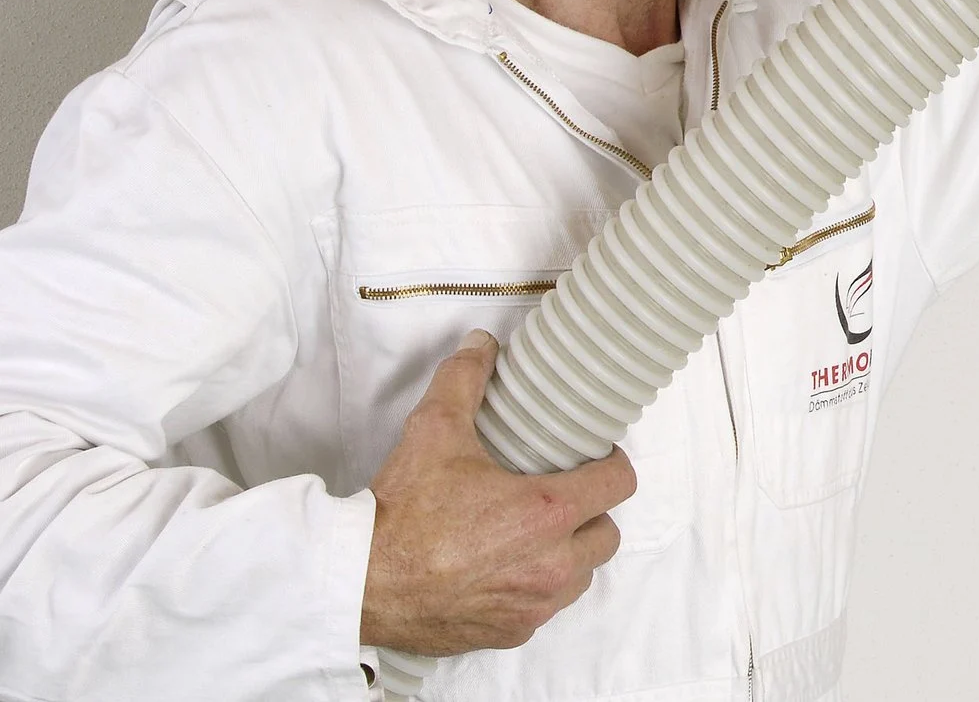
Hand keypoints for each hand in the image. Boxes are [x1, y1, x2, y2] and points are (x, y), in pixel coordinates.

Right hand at [359, 331, 635, 655]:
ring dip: (569, 553)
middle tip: (559, 496)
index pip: (620, 483)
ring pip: (582, 575)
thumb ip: (464, 380)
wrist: (358, 583)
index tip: (591, 459)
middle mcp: (551, 563)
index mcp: (547, 511)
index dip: (610, 464)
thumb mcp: (433, 432)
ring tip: (535, 533)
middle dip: (590, 513)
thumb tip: (482, 346)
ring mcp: (534, 603)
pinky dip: (537, 589)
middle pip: (608, 533)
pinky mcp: (511, 632)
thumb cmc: (400, 514)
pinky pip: (546, 607)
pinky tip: (507, 568)